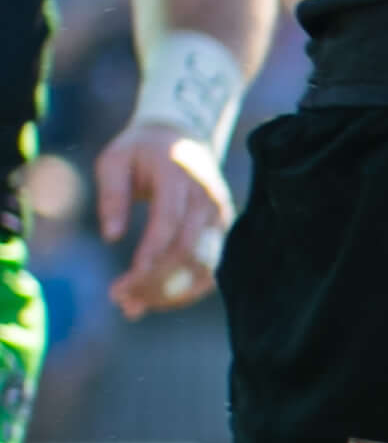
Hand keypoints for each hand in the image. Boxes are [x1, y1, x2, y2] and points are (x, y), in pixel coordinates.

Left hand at [93, 120, 234, 315]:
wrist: (184, 136)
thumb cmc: (142, 150)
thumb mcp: (115, 161)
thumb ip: (111, 195)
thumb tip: (111, 237)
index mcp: (180, 177)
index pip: (169, 223)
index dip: (149, 256)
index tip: (125, 283)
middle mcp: (207, 200)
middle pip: (187, 252)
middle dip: (154, 282)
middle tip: (121, 300)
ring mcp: (219, 217)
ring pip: (203, 267)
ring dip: (170, 293)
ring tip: (135, 306)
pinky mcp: (222, 232)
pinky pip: (210, 270)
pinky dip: (186, 290)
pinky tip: (159, 299)